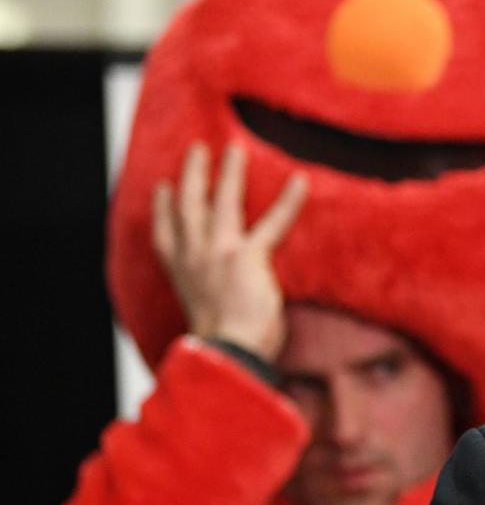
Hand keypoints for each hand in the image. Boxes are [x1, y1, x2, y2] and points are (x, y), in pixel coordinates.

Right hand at [152, 142, 307, 359]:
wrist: (226, 353)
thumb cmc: (222, 345)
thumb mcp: (203, 313)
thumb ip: (210, 293)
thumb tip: (225, 293)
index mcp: (180, 274)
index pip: (165, 235)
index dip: (162, 208)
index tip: (163, 188)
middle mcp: (193, 258)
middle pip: (188, 207)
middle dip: (192, 175)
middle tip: (197, 150)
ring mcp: (218, 253)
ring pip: (222, 201)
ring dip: (229, 173)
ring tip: (235, 151)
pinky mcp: (247, 256)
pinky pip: (273, 223)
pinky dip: (288, 201)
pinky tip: (301, 181)